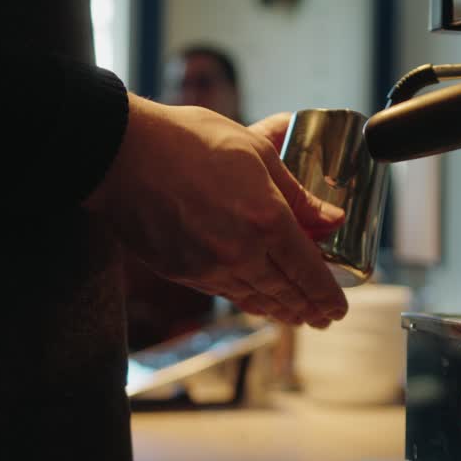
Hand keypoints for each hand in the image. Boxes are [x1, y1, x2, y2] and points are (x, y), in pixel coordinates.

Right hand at [86, 97, 348, 327]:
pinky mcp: (183, 272)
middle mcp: (242, 252)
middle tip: (323, 318)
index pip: (309, 270)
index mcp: (267, 219)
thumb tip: (331, 218)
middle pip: (285, 293)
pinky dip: (248, 301)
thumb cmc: (188, 141)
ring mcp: (210, 267)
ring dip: (280, 311)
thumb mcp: (255, 152)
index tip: (338, 307)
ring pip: (256, 299)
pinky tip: (257, 302)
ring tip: (296, 316)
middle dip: (308, 309)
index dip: (327, 294)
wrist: (122, 154)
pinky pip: (226, 293)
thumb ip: (297, 193)